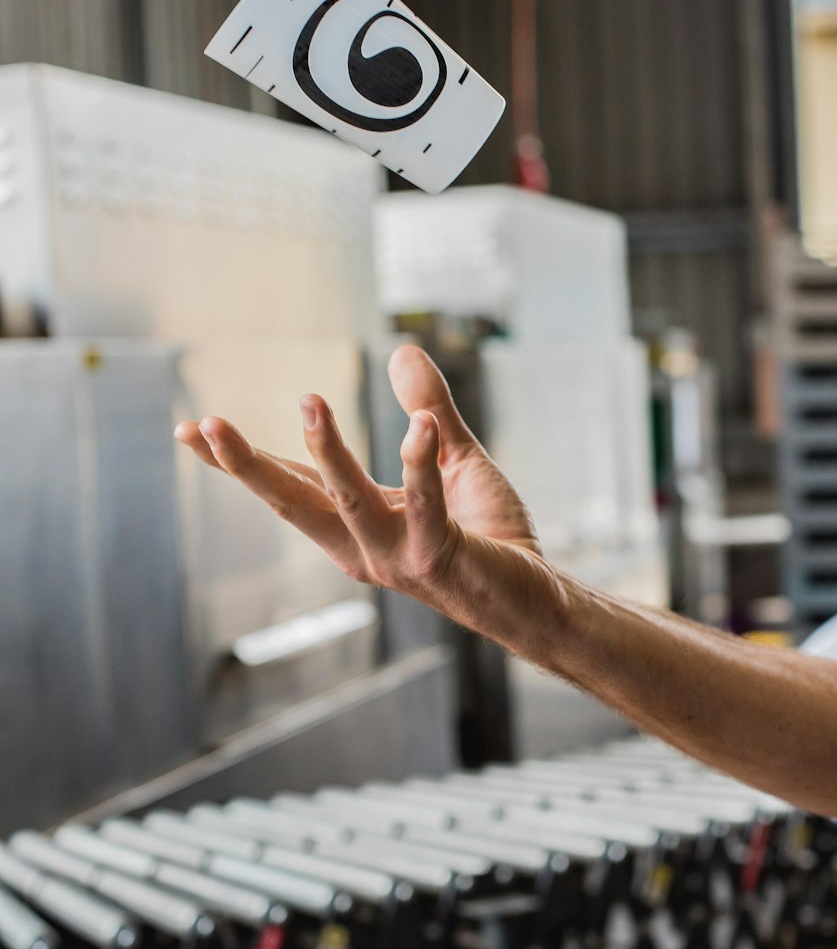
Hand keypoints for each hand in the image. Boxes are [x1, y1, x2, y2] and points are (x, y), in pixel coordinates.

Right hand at [173, 344, 541, 600]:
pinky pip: (425, 504)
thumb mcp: (450, 460)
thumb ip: (426, 408)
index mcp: (355, 523)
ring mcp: (396, 555)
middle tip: (205, 428)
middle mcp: (363, 546)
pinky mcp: (438, 556)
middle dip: (248, 467)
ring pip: (348, 502)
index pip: (290, 485)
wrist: (535, 599)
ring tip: (309, 402)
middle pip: (294, 502)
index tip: (189, 430)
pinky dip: (419, 463)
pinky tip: (420, 426)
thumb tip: (401, 350)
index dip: (241, 460)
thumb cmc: (490, 537)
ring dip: (326, 454)